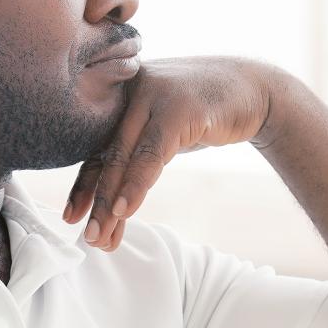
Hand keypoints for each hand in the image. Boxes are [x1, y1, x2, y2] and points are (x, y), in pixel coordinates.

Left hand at [62, 55, 273, 249]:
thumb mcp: (164, 127)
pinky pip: (150, 154)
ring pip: (123, 157)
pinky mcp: (177, 108)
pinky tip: (125, 210)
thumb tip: (109, 193)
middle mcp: (129, 90)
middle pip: (106, 155)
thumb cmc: (205, 111)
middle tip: (88, 238)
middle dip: (94, 202)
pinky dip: (136, 184)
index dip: (82, 186)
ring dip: (110, 202)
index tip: (71, 218)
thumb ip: (137, 146)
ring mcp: (152, 95)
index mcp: (121, 94)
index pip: (96, 148)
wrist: (256, 88)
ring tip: (100, 235)